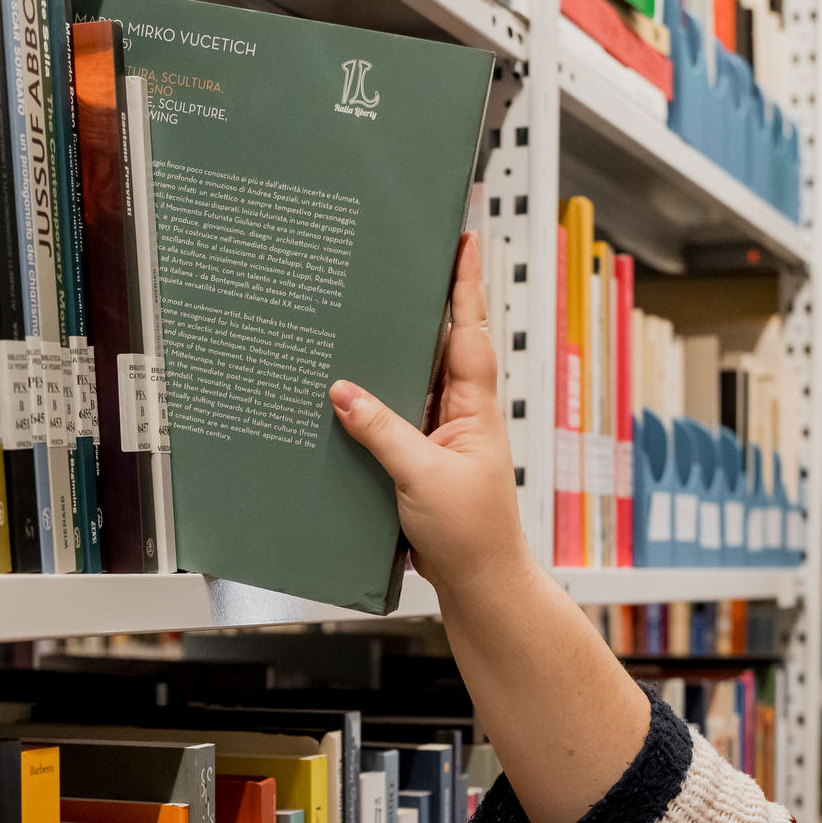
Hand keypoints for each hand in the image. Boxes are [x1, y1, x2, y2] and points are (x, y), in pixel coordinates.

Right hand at [330, 232, 536, 602]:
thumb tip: (343, 391)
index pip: (469, 329)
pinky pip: (392, 421)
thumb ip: (381, 431)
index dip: (465, 283)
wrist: (479, 584)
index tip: (463, 238)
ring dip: (390, 357)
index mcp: (474, 407)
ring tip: (359, 316)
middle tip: (396, 262)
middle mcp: (459, 414)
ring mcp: (440, 437)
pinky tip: (342, 397)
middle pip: (438, 347)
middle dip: (421, 306)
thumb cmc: (470, 534)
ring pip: (411, 383)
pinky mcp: (420, 462)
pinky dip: (371, 406)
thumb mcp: (421, 476)